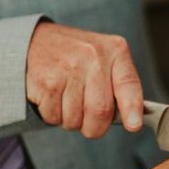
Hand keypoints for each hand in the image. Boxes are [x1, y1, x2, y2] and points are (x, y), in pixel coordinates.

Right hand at [26, 22, 142, 137]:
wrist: (35, 41)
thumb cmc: (78, 57)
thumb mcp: (106, 59)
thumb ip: (120, 85)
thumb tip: (132, 121)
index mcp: (115, 51)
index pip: (129, 84)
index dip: (132, 109)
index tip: (133, 126)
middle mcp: (93, 57)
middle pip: (100, 111)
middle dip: (95, 128)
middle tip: (91, 124)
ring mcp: (68, 68)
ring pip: (76, 119)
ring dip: (72, 121)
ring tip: (69, 101)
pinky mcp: (46, 81)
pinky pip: (54, 117)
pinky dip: (54, 116)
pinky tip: (54, 98)